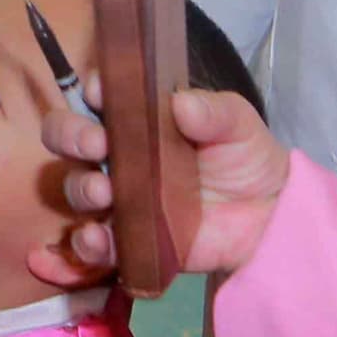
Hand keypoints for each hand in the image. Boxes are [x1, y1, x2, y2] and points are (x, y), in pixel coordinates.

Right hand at [27, 69, 294, 289]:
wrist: (267, 217)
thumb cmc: (243, 156)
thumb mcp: (238, 125)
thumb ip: (214, 112)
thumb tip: (182, 104)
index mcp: (137, 117)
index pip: (100, 96)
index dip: (93, 91)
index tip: (101, 94)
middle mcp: (117, 154)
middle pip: (69, 138)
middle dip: (71, 137)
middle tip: (95, 145)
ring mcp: (119, 199)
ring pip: (77, 188)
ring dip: (80, 188)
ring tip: (104, 194)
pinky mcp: (128, 241)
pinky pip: (93, 244)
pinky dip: (84, 244)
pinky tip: (97, 239)